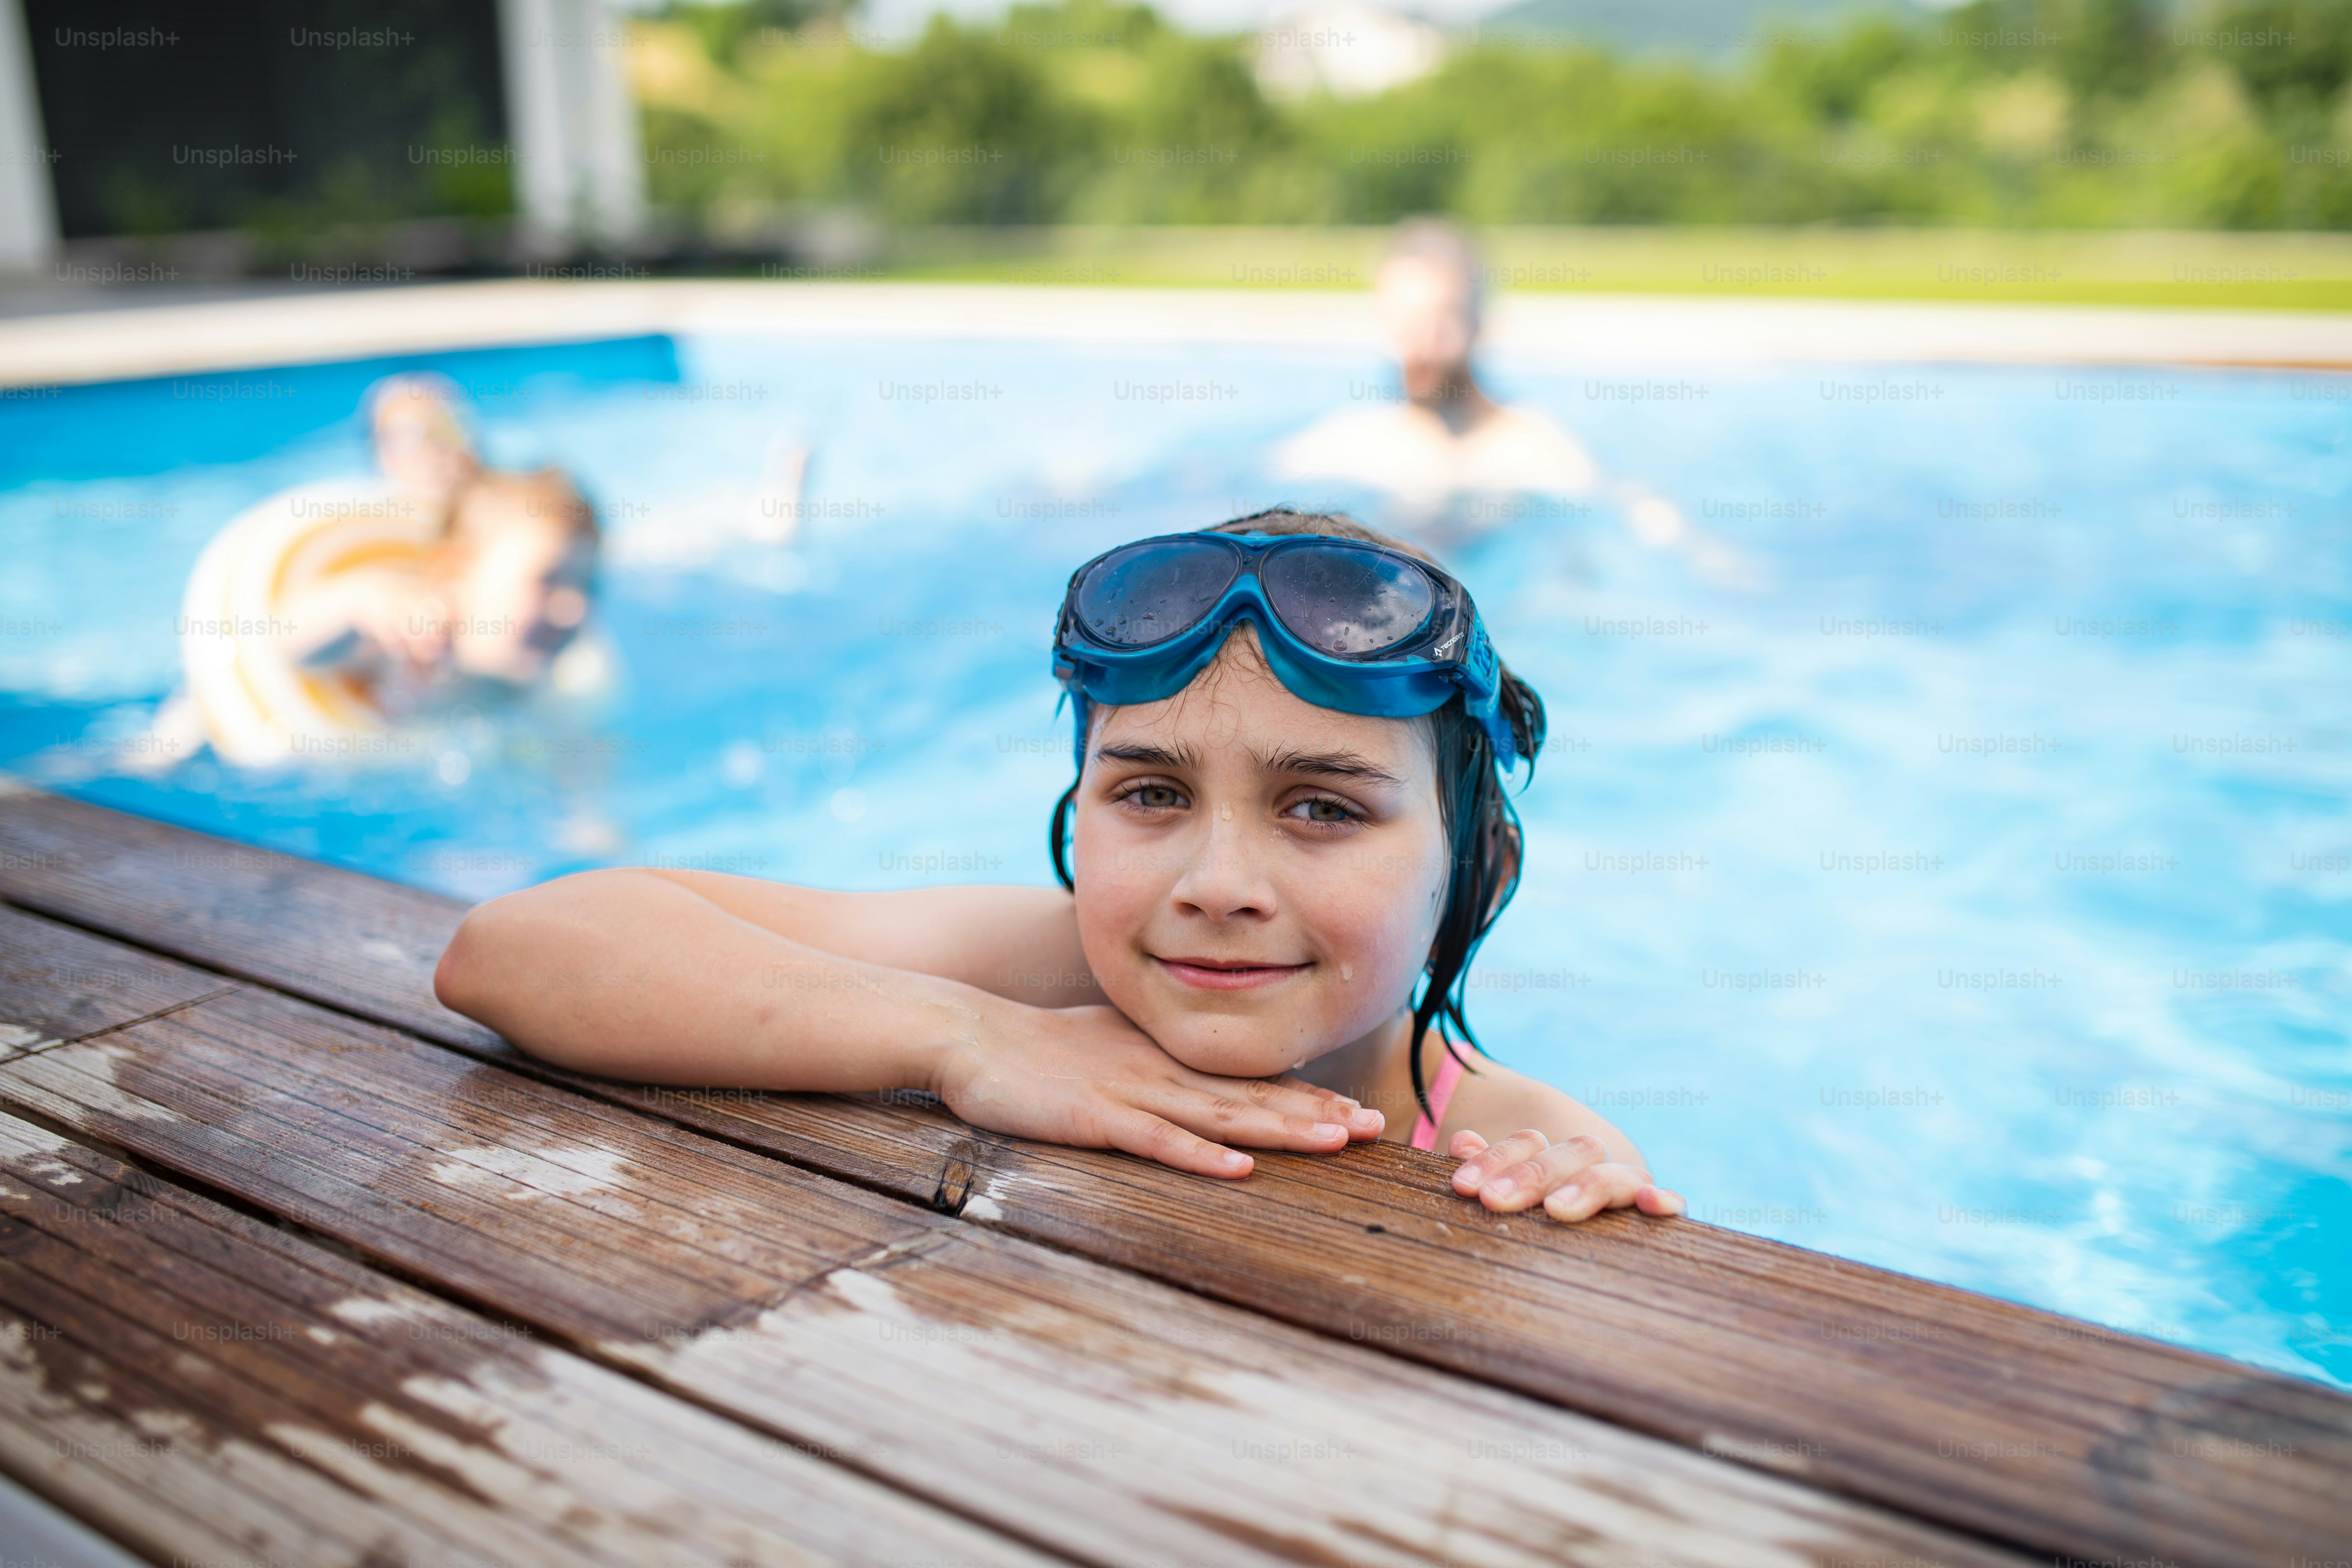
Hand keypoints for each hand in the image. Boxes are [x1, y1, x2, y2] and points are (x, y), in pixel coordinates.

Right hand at [931, 1003, 1383, 1178]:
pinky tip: (1238, 1168)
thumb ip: (1151, 1068)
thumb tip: (1191, 1087)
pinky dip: (1199, 1155)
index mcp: (1165, 1059)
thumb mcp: (1107, 1052)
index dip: (1306, 1097)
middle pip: (1252, 1098)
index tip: (1358, 1111)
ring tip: (1336, 1142)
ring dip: (1281, 1130)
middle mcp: (1160, 1073)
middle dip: (1317, 1113)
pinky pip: (1156, 1140)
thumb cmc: (1035, 1050)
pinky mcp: (1096, 1117)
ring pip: (1220, 1116)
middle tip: (1376, 1128)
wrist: (970, 1035)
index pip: (1248, 1082)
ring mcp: (1130, 1093)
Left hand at [1446, 1128, 1684, 1221]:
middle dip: (1531, 1176)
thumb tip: (1463, 1142)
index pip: (1529, 1144)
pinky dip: (1665, 1199)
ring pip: (1614, 1174)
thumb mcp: (1494, 1189)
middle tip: (1493, 1201)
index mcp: (1551, 1156)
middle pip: (1570, 1154)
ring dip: (1587, 1187)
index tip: (1464, 1184)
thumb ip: (1482, 1169)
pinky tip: (1656, 1204)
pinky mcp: (1650, 1213)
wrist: (1562, 1226)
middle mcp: (1590, 1166)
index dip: (1496, 1159)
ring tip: (1557, 1209)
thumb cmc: (1517, 1214)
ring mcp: (1623, 1187)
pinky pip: (1667, 1202)